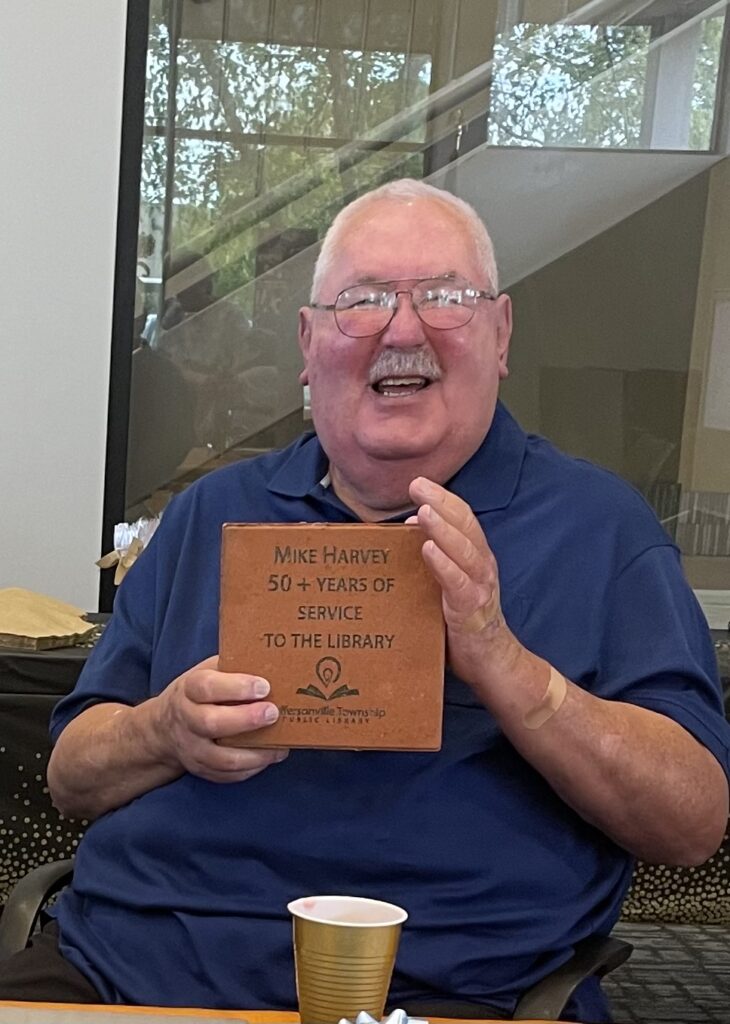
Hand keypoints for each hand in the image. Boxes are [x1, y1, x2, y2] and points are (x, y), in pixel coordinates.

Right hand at [152, 655, 287, 783]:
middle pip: (211, 723)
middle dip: (246, 719)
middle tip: (273, 713)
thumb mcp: (209, 671)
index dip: (236, 687)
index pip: (207, 687)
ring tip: (280, 745)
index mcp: (189, 689)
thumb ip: (234, 666)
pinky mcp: (200, 769)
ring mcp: (192, 748)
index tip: (264, 686)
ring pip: (221, 758)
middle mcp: (187, 719)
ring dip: (255, 754)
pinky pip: (226, 775)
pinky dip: (251, 769)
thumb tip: (273, 660)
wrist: (165, 726)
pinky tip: (269, 757)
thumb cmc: (199, 692)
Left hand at [407, 477, 520, 686]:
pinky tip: (427, 549)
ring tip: (424, 511)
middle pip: (465, 525)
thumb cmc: (464, 620)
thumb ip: (434, 553)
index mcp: (475, 556)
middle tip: (417, 485)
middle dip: (441, 502)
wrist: (490, 660)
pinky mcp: (471, 609)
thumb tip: (411, 525)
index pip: (463, 518)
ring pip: (464, 549)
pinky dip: (443, 563)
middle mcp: (481, 565)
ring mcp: (479, 586)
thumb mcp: (448, 581)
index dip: (443, 497)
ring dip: (443, 528)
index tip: (419, 482)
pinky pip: (457, 582)